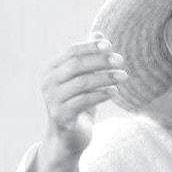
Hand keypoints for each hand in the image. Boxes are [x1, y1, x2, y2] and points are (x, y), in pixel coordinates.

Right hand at [30, 34, 125, 171]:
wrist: (68, 137)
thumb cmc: (78, 104)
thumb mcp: (84, 79)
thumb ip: (90, 58)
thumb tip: (100, 33)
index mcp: (52, 70)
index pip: (72, 52)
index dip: (91, 47)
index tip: (111, 46)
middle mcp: (48, 83)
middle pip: (76, 65)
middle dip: (100, 61)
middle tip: (121, 61)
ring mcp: (52, 100)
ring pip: (82, 83)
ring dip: (105, 78)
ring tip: (124, 77)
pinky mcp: (61, 116)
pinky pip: (83, 101)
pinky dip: (101, 94)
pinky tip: (115, 92)